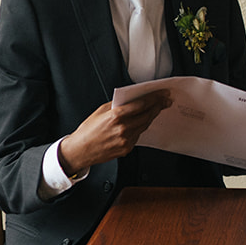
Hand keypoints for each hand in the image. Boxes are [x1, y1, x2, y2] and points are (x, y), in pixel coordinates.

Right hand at [57, 91, 171, 174]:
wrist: (80, 151)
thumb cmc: (87, 131)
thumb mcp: (100, 111)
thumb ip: (117, 105)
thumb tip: (131, 99)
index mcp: (116, 116)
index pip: (141, 104)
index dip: (154, 98)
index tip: (162, 94)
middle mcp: (123, 129)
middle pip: (147, 115)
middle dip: (158, 106)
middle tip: (165, 100)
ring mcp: (126, 140)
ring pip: (144, 125)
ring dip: (151, 116)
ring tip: (157, 109)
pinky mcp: (126, 149)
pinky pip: (138, 135)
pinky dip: (141, 127)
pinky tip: (143, 121)